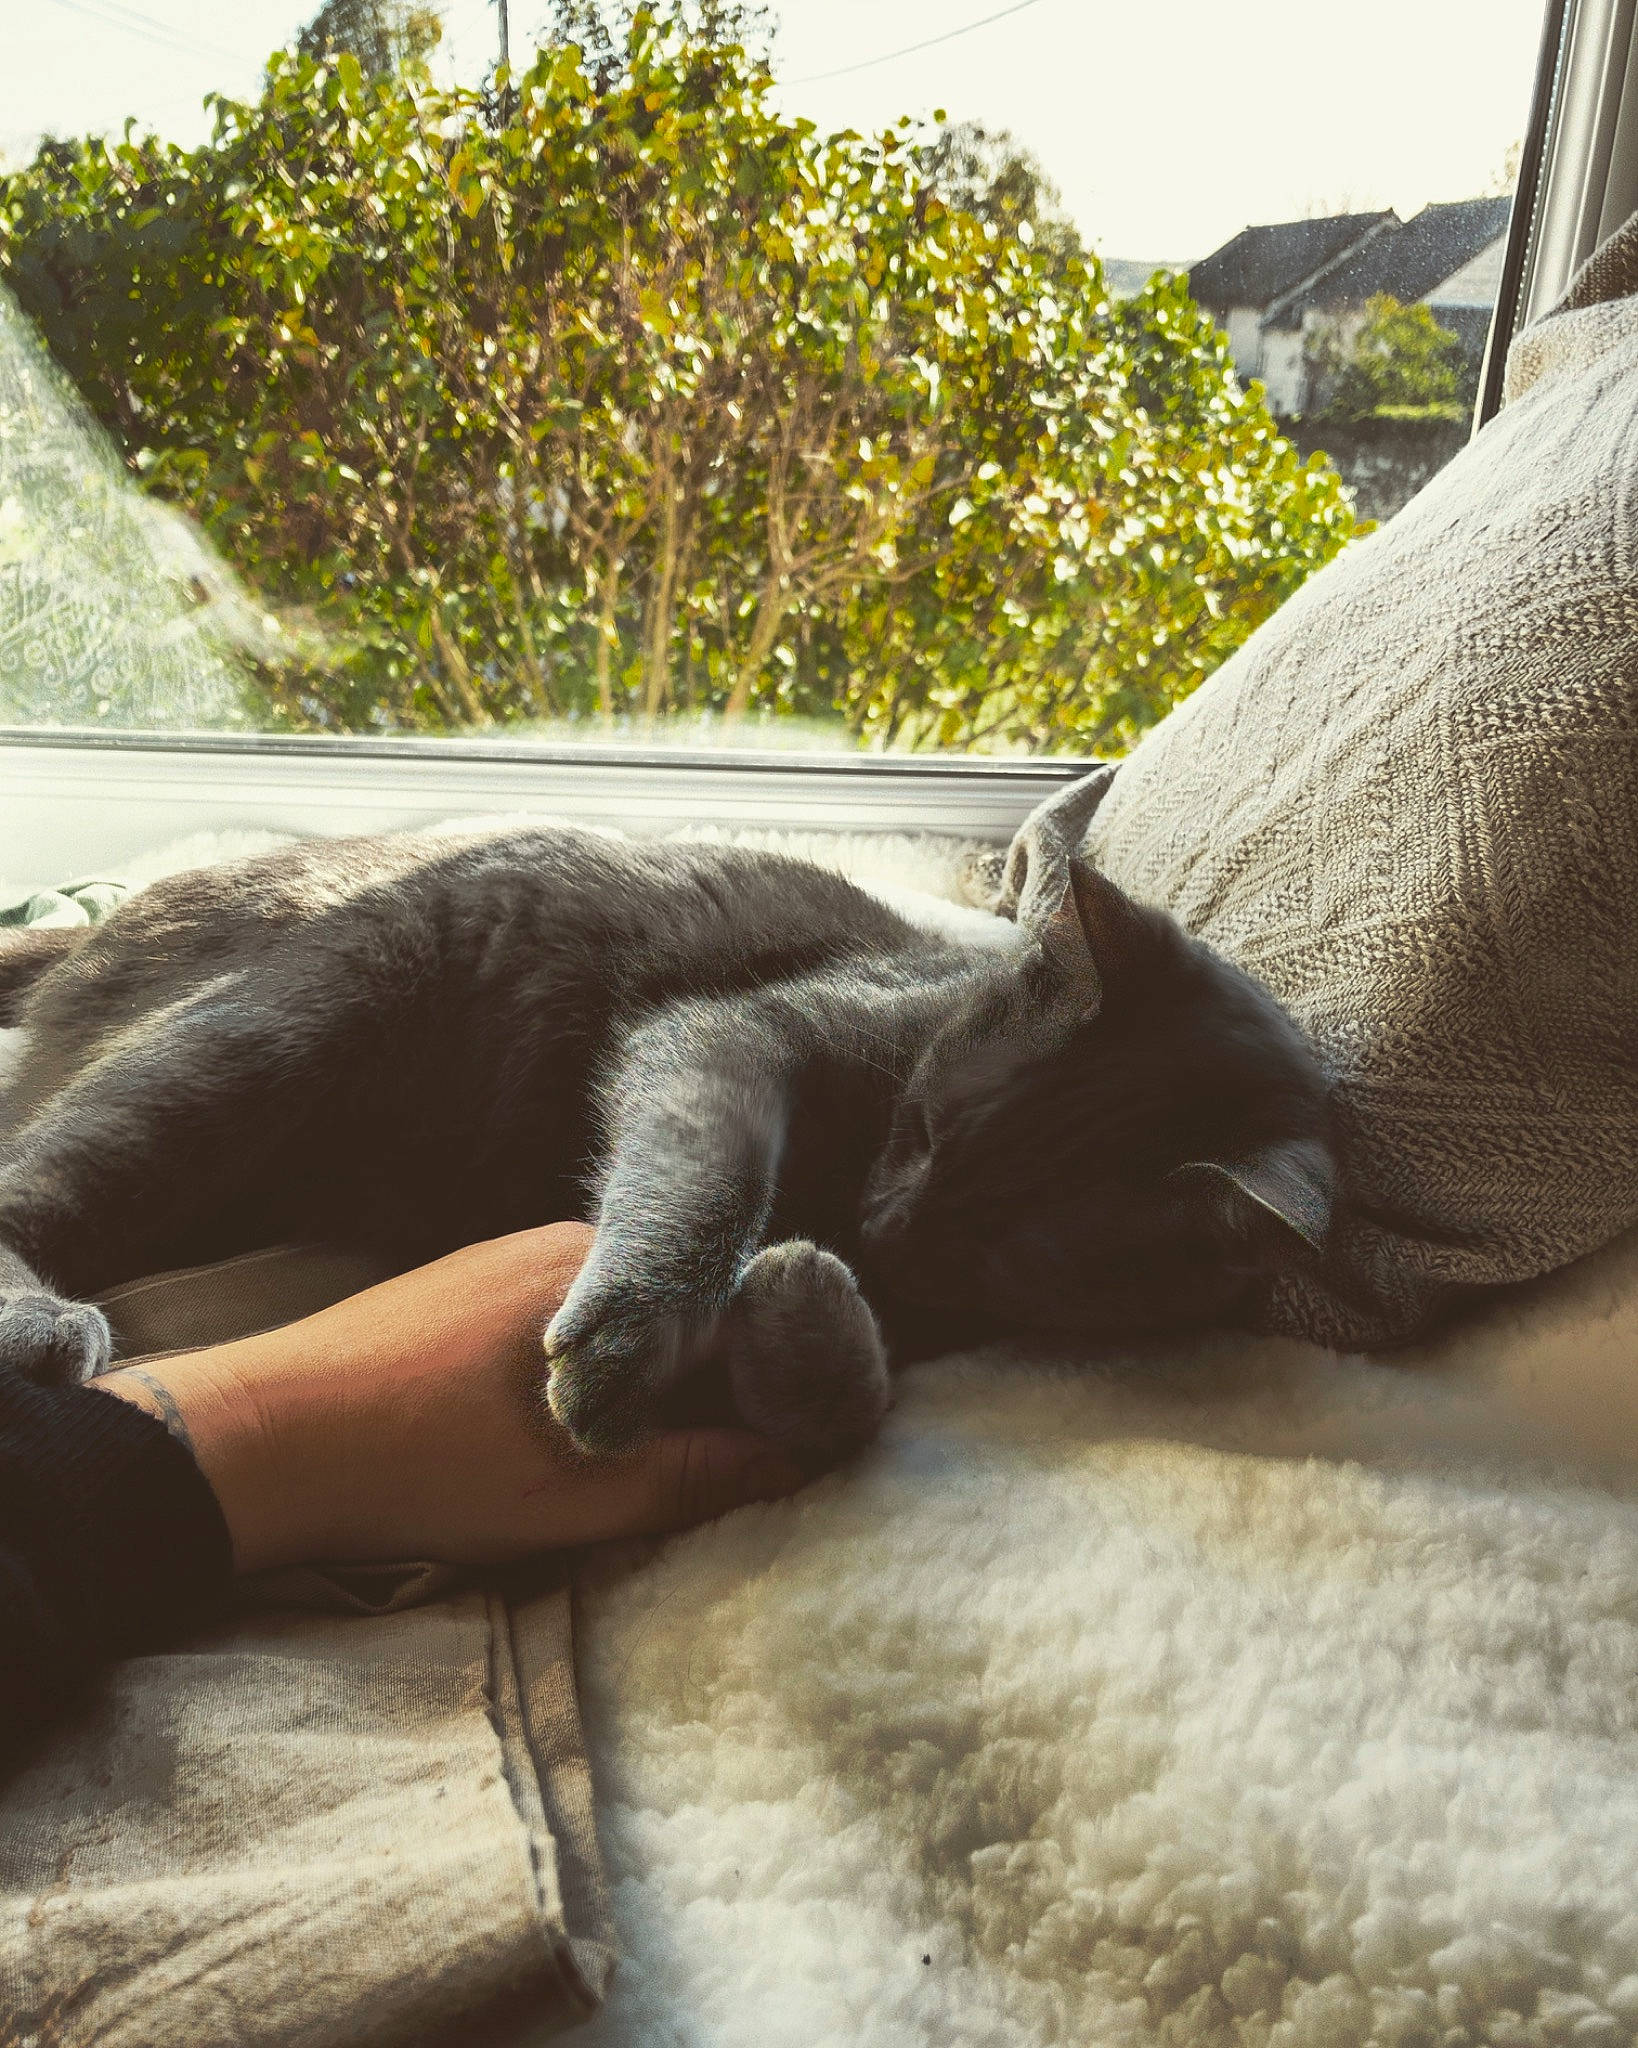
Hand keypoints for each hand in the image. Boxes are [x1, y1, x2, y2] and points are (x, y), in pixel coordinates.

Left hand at [94, 1223, 806, 1572]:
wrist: (262, 1435)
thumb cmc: (415, 1467)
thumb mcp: (568, 1497)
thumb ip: (689, 1477)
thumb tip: (791, 1463)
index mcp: (603, 1279)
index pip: (736, 1317)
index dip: (772, 1383)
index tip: (787, 1443)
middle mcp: (567, 1242)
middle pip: (684, 1312)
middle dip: (710, 1384)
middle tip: (716, 1463)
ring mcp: (513, 1253)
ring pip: (623, 1318)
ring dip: (644, 1378)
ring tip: (629, 1452)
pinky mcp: (470, 1277)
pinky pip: (566, 1315)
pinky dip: (588, 1366)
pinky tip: (554, 1425)